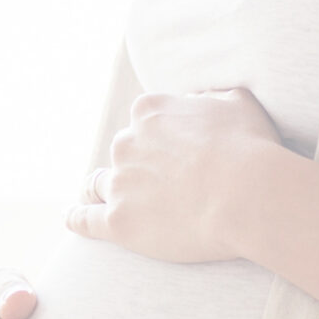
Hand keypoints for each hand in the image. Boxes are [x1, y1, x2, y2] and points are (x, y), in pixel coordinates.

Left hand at [66, 86, 283, 262]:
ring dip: (106, 190)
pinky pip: (86, 220)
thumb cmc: (249, 147)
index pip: (143, 123)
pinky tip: (70, 219)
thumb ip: (210, 96)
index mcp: (148, 111)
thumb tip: (199, 97)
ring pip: (102, 184)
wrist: (247, 194)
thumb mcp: (236, 102)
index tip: (175, 154)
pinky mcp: (118, 221)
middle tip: (160, 184)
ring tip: (109, 201)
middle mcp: (126, 142)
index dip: (158, 139)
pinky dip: (76, 218)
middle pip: (123, 153)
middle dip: (136, 165)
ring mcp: (120, 183)